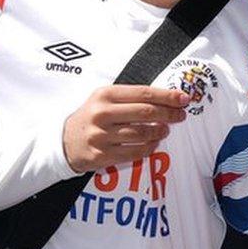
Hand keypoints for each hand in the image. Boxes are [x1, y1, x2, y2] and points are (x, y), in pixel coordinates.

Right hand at [62, 86, 189, 172]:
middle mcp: (102, 114)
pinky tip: (153, 143)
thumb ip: (131, 97)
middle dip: (169, 114)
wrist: (64, 141)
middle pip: (145, 112)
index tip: (183, 99)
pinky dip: (149, 148)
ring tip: (166, 130)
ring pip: (142, 133)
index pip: (143, 93)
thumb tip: (167, 98)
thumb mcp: (105, 99)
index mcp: (105, 95)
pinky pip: (134, 152)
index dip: (167, 96)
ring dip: (160, 132)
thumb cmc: (92, 117)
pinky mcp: (101, 155)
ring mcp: (101, 136)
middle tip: (181, 115)